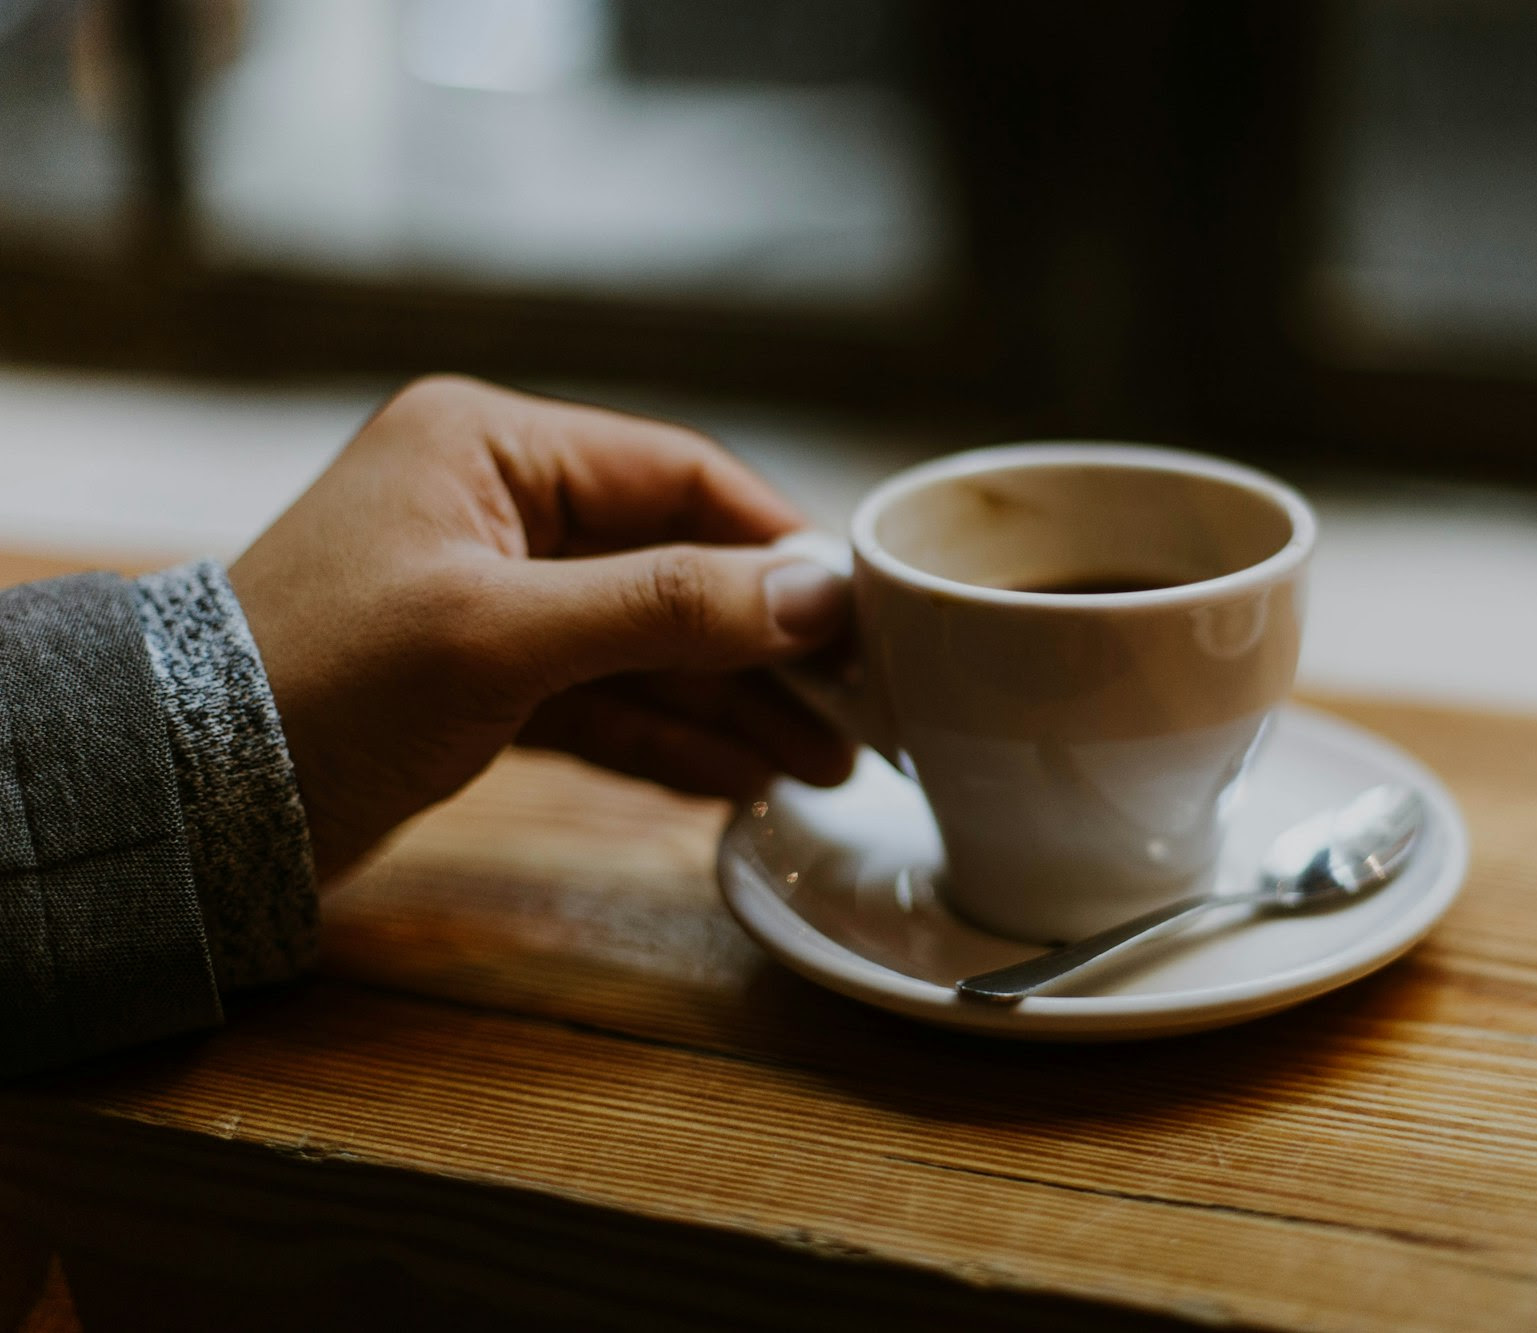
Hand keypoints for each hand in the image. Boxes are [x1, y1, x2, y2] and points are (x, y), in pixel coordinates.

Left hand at [230, 376, 853, 882]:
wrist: (185, 799)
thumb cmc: (320, 682)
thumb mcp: (503, 633)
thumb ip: (668, 606)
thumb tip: (819, 595)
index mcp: (492, 447)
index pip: (679, 476)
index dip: (780, 544)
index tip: (864, 611)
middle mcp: (501, 510)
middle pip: (679, 567)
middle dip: (769, 644)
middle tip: (863, 705)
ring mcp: (497, 600)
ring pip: (652, 644)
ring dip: (735, 704)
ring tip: (829, 763)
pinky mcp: (488, 684)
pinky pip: (609, 702)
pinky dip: (672, 740)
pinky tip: (745, 778)